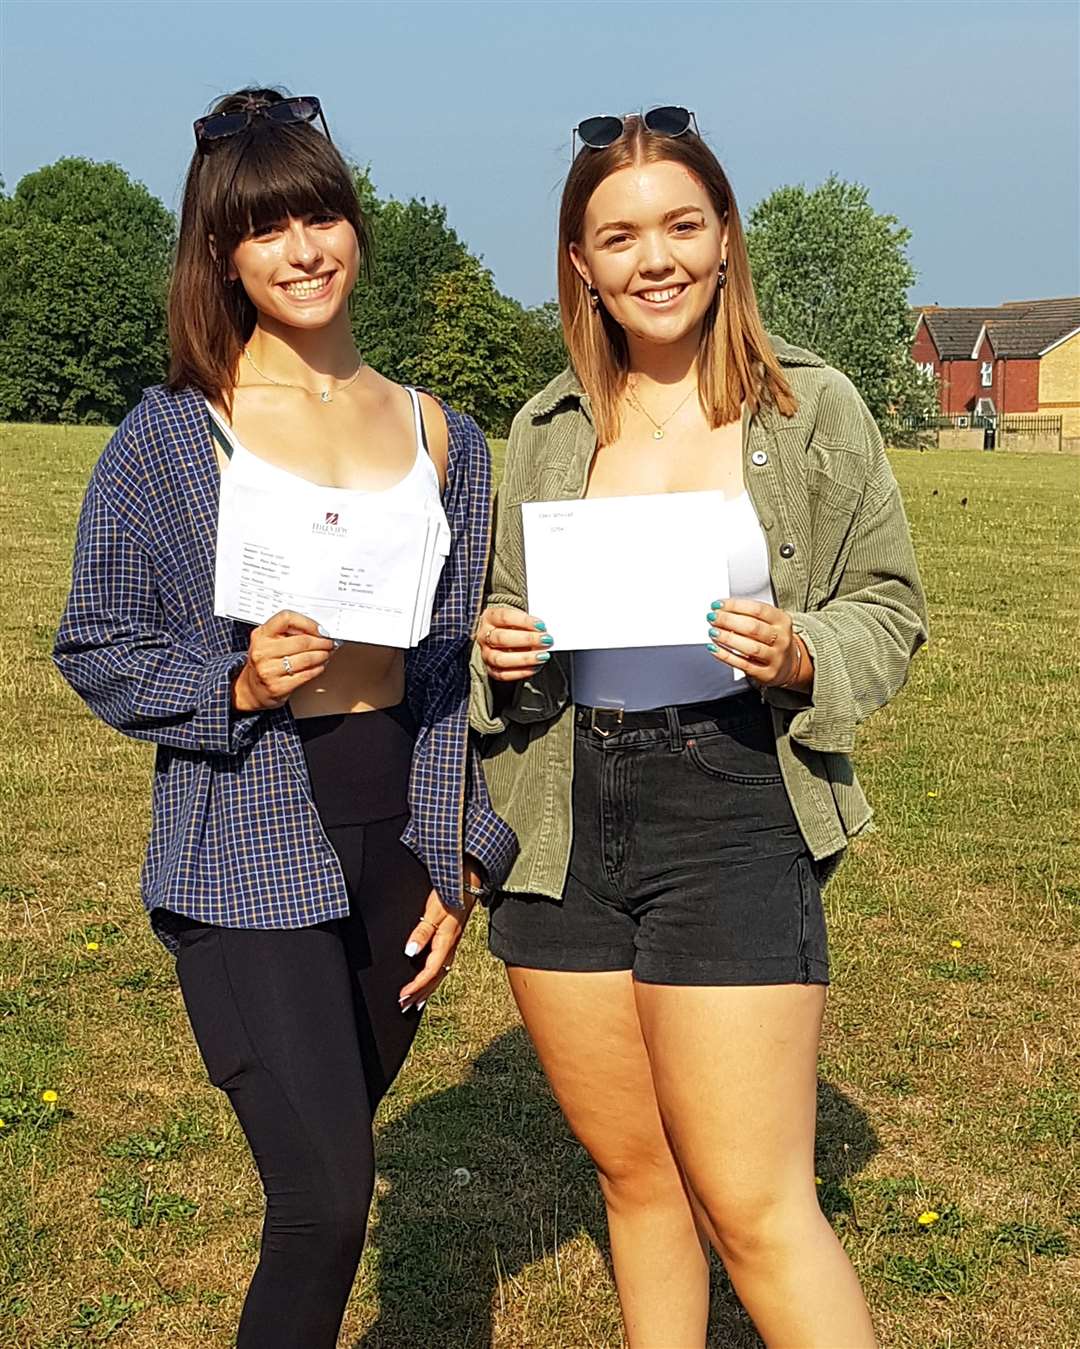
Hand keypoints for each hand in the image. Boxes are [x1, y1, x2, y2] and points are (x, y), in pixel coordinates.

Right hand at [232, 610, 336, 710]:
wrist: (252, 688)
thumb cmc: (265, 661)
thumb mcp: (269, 641)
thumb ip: (288, 632)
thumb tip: (319, 630)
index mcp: (261, 634)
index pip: (286, 619)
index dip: (308, 623)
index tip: (320, 629)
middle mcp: (262, 651)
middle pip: (302, 641)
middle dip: (322, 642)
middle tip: (329, 643)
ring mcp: (269, 670)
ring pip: (306, 659)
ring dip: (322, 655)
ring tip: (326, 654)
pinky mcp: (277, 686)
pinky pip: (306, 675)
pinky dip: (318, 669)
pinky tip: (320, 666)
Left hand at [399, 886, 476, 1011]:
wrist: (466, 885)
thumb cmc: (450, 896)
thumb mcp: (433, 912)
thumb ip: (422, 931)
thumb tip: (410, 951)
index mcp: (445, 943)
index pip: (429, 972)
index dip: (416, 985)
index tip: (403, 995)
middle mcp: (449, 948)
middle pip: (434, 979)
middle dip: (419, 994)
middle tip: (404, 1006)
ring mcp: (451, 947)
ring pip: (438, 976)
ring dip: (426, 990)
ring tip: (414, 1003)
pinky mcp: (450, 943)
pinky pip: (441, 968)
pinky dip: (432, 980)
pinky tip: (428, 984)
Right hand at [477, 604, 553, 682]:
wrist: (503, 636)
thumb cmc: (514, 624)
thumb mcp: (520, 617)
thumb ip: (530, 623)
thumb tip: (545, 632)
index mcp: (490, 617)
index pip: (505, 617)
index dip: (524, 622)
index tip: (541, 625)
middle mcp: (484, 636)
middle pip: (502, 638)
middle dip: (527, 640)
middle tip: (546, 640)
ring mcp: (486, 654)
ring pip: (501, 659)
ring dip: (525, 658)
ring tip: (542, 656)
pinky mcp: (491, 669)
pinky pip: (503, 674)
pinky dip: (521, 672)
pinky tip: (535, 667)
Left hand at [706, 597, 810, 689]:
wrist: (788, 665)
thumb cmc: (773, 640)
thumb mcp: (769, 622)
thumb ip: (748, 615)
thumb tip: (721, 610)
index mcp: (782, 621)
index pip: (758, 609)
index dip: (735, 606)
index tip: (718, 604)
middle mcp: (781, 638)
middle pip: (753, 628)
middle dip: (728, 621)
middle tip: (712, 617)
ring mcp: (775, 657)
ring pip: (750, 647)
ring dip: (727, 638)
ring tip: (713, 632)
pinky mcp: (767, 673)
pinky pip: (743, 664)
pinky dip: (726, 656)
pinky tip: (715, 648)